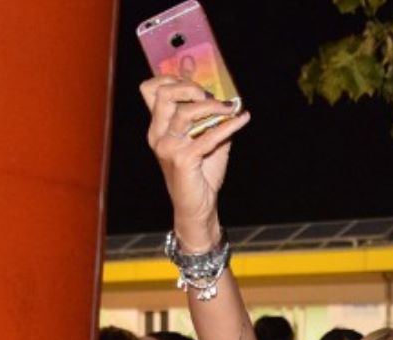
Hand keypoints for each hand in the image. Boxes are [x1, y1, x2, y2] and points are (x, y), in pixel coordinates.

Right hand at [140, 77, 250, 250]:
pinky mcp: (183, 160)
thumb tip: (229, 99)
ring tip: (230, 109)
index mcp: (158, 128)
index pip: (151, 91)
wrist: (198, 207)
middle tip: (211, 95)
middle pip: (165, 94)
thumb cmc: (200, 174)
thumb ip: (212, 119)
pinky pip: (209, 135)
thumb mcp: (207, 140)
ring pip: (185, 112)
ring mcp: (168, 147)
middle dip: (190, 87)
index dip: (171, 78)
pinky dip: (229, 125)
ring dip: (213, 106)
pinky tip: (242, 120)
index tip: (195, 81)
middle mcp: (158, 135)